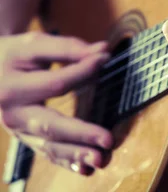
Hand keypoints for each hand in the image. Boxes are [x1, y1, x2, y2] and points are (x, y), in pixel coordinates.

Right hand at [0, 33, 113, 173]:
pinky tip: (87, 169)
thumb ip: (67, 48)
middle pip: (50, 126)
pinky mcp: (27, 139)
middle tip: (107, 139)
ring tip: (102, 158)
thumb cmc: (12, 56)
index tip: (105, 59)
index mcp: (12, 88)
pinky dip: (67, 163)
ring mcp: (19, 131)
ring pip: (49, 147)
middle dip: (80, 133)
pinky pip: (48, 154)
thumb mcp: (32, 45)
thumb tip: (103, 50)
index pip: (55, 83)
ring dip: (77, 155)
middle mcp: (13, 114)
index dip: (83, 71)